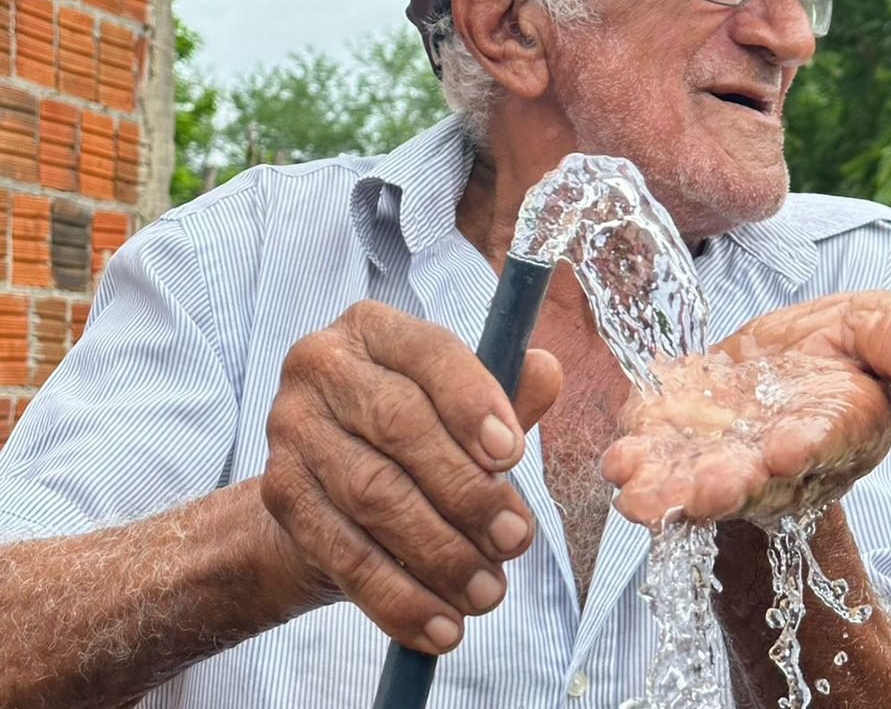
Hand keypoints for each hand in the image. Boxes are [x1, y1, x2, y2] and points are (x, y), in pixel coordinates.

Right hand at [259, 300, 560, 652]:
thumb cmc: (404, 436)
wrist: (321, 490)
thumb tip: (546, 369)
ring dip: (440, 552)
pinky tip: (441, 625)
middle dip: (466, 492)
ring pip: (374, 494)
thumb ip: (502, 393)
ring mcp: (291, 429)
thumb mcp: (455, 408)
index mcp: (374, 328)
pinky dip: (398, 597)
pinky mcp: (280, 495)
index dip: (473, 403)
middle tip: (515, 539)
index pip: (428, 352)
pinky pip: (344, 552)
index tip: (514, 455)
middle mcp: (322, 366)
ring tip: (488, 591)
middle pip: (400, 426)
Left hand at [603, 291, 890, 526]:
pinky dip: (637, 463)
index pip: (824, 443)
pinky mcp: (676, 442)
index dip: (806, 448)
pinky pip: (656, 458)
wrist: (777, 365)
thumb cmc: (836, 351)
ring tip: (639, 496)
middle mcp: (776, 458)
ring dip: (669, 492)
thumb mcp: (879, 332)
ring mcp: (721, 455)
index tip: (786, 450)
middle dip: (730, 487)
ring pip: (696, 484)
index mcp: (834, 429)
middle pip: (754, 481)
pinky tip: (619, 464)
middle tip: (707, 492)